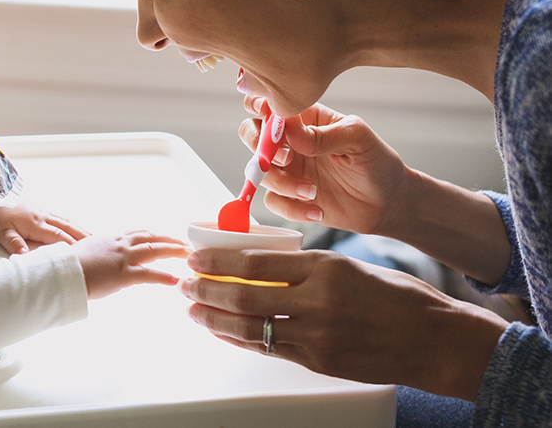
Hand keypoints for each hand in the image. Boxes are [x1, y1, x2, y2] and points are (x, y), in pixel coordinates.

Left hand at [0, 204, 89, 254]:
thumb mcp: (1, 231)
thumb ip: (14, 243)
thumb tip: (24, 257)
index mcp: (36, 224)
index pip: (59, 238)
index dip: (73, 247)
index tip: (87, 255)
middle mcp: (43, 217)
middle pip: (68, 228)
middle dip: (83, 237)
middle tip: (99, 245)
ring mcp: (43, 211)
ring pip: (66, 221)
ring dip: (80, 229)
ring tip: (93, 237)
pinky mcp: (40, 208)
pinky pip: (60, 217)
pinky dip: (71, 222)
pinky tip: (75, 226)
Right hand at [73, 231, 190, 299]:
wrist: (62, 272)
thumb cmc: (68, 265)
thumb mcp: (84, 252)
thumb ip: (96, 252)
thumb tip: (98, 257)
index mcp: (110, 238)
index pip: (138, 232)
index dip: (154, 234)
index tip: (165, 235)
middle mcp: (119, 244)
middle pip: (151, 237)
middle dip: (170, 239)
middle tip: (185, 242)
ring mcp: (123, 258)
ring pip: (155, 250)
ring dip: (174, 251)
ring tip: (188, 255)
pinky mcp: (123, 275)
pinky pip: (149, 274)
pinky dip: (164, 276)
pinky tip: (175, 280)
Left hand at [182, 247, 507, 399]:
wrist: (435, 341)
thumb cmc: (396, 296)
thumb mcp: (349, 265)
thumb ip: (306, 267)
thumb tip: (260, 265)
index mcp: (324, 268)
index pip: (256, 263)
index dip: (218, 262)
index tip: (195, 257)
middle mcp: (318, 303)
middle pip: (244, 296)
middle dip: (206, 290)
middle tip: (184, 283)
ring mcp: (318, 337)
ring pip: (251, 327)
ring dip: (215, 318)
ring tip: (193, 309)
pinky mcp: (320, 362)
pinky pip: (270, 349)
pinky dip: (242, 338)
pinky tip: (224, 331)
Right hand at [242, 97, 411, 235]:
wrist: (388, 204)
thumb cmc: (377, 162)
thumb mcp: (357, 138)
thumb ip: (323, 133)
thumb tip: (290, 131)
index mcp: (304, 118)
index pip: (270, 103)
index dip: (258, 105)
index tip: (269, 118)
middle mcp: (290, 141)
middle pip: (249, 133)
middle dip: (260, 147)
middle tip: (287, 160)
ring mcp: (287, 169)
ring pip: (258, 170)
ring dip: (281, 183)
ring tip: (312, 191)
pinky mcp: (289, 196)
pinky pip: (271, 201)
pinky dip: (291, 208)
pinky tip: (317, 210)